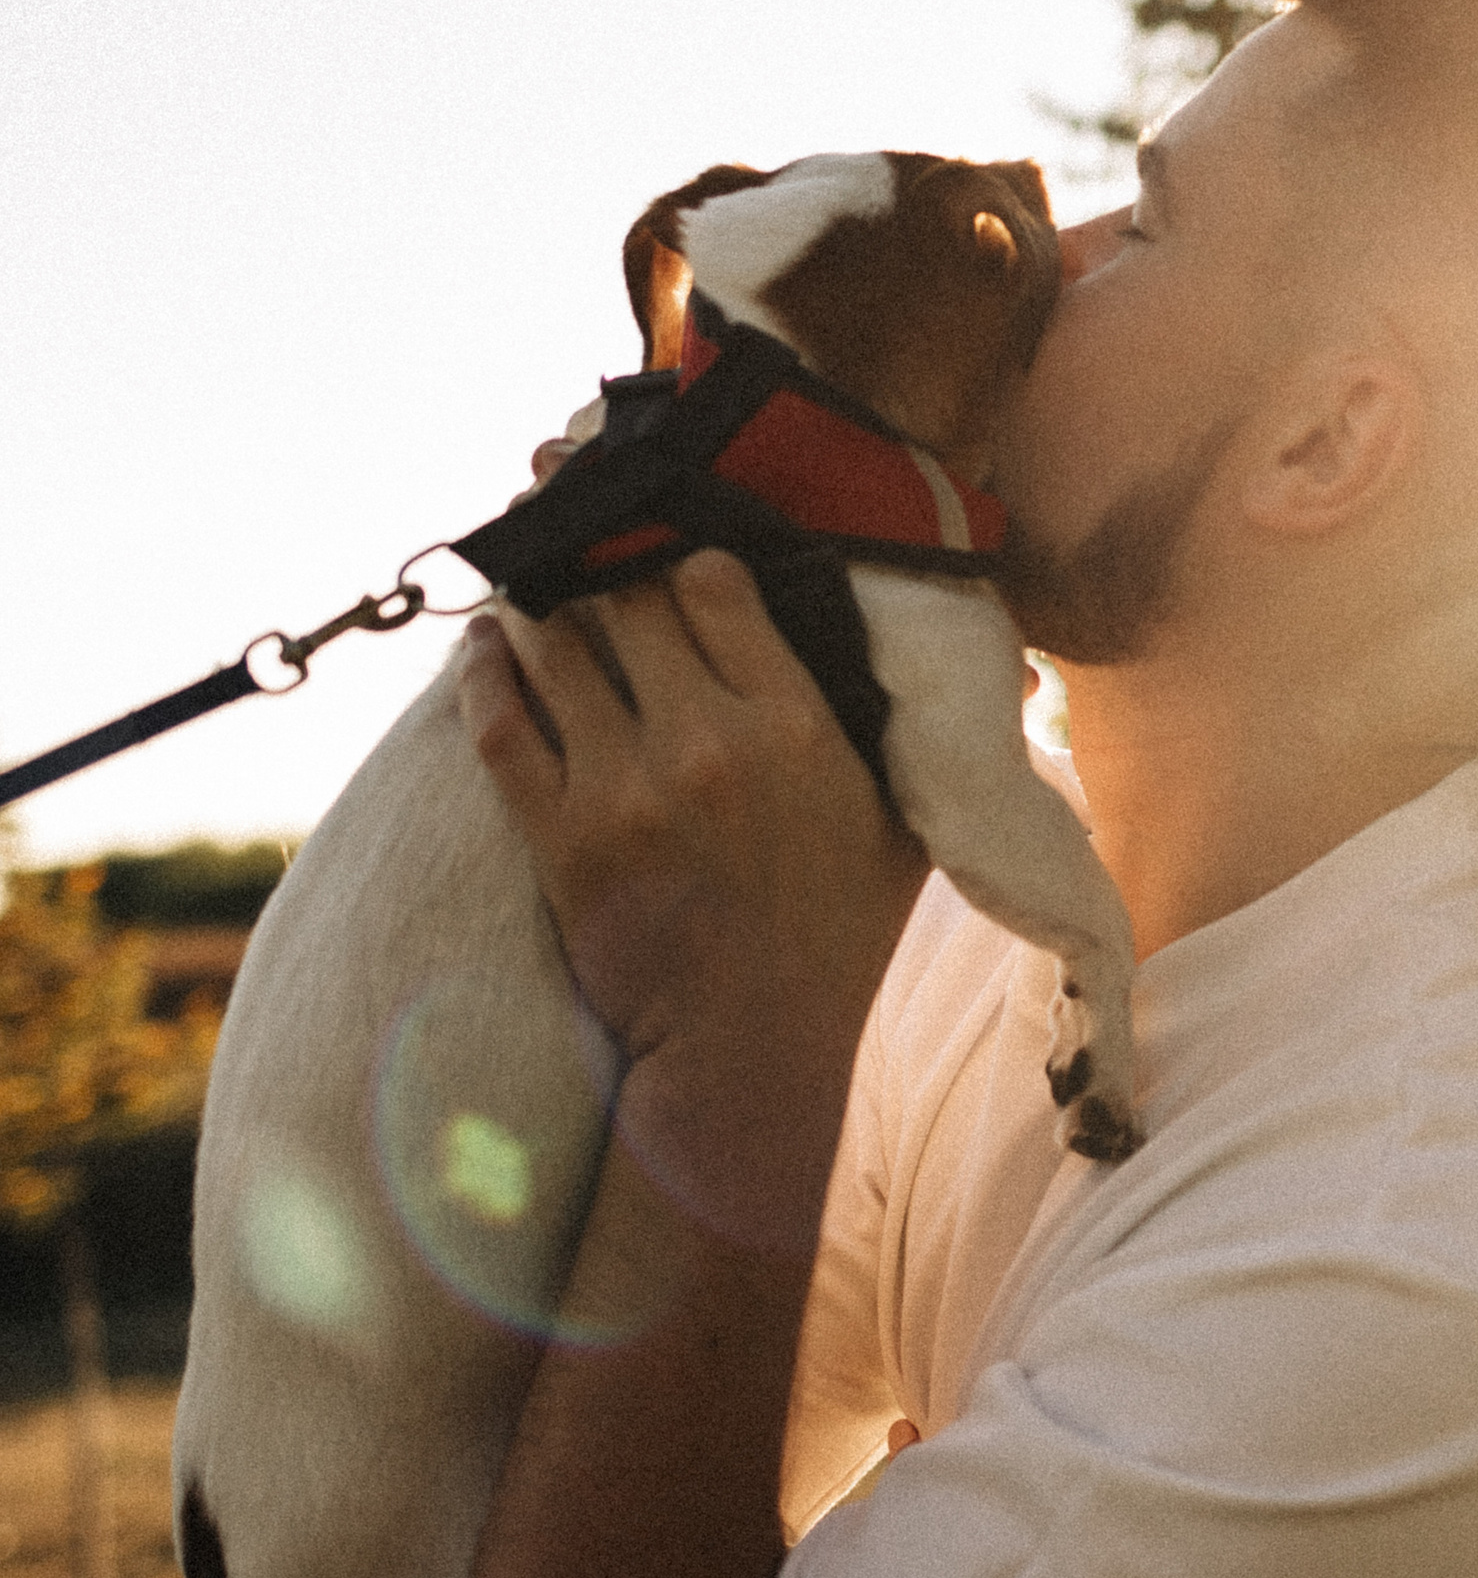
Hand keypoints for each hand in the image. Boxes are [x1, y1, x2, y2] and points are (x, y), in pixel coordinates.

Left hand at [459, 553, 923, 1253]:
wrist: (754, 1056)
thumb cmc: (836, 939)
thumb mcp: (894, 824)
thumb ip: (883, 728)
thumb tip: (876, 643)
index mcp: (799, 730)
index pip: (714, 583)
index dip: (683, 554)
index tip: (667, 550)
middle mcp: (709, 745)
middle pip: (626, 595)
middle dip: (598, 550)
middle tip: (573, 520)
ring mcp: (626, 791)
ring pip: (554, 643)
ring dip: (536, 601)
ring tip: (529, 581)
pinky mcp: (561, 839)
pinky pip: (499, 720)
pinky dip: (484, 670)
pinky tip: (487, 643)